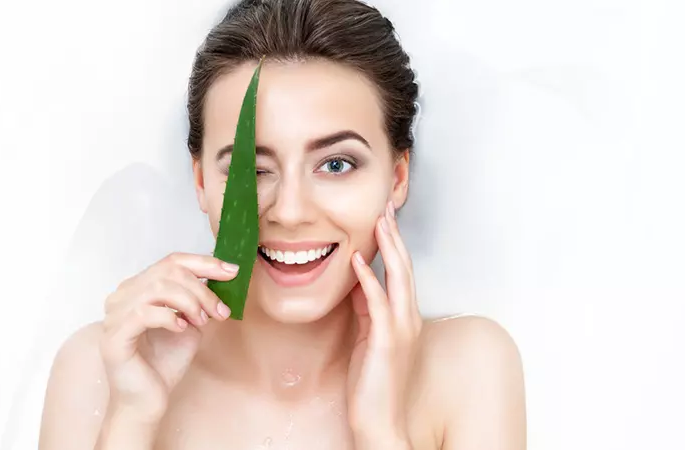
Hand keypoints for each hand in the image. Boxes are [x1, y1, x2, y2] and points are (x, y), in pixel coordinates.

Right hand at [99, 252, 236, 421]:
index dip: (205, 263)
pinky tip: (182, 328)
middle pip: (168, 272)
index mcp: (138, 287)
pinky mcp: (113, 336)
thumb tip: (223, 275)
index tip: (232, 272)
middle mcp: (122, 296)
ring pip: (157, 288)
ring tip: (202, 321)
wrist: (148, 400)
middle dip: (202, 289)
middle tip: (219, 310)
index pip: (172, 261)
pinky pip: (143, 312)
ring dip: (189, 303)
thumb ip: (199, 299)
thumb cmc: (166, 362)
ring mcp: (114, 315)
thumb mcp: (191, 321)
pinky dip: (169, 317)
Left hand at [346, 201, 421, 445]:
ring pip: (398, 278)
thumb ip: (367, 309)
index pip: (400, 272)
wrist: (380, 420)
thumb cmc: (373, 382)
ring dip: (388, 247)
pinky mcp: (387, 341)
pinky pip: (379, 303)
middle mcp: (408, 319)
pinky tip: (357, 261)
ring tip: (380, 221)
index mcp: (404, 317)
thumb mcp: (368, 337)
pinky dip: (368, 279)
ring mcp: (401, 329)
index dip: (393, 244)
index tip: (385, 219)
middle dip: (395, 235)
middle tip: (386, 207)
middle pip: (404, 267)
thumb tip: (359, 281)